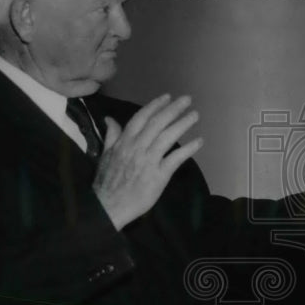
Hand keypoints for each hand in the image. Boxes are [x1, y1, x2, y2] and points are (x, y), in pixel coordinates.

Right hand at [93, 94, 202, 229]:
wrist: (108, 207)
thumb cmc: (107, 182)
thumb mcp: (105, 155)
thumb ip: (111, 136)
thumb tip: (110, 118)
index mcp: (124, 142)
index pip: (141, 118)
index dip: (155, 106)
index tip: (167, 97)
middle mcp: (137, 148)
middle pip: (157, 123)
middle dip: (173, 109)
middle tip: (187, 99)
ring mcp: (148, 161)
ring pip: (167, 137)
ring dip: (182, 124)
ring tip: (195, 115)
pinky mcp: (158, 176)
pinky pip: (175, 159)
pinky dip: (188, 149)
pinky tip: (199, 142)